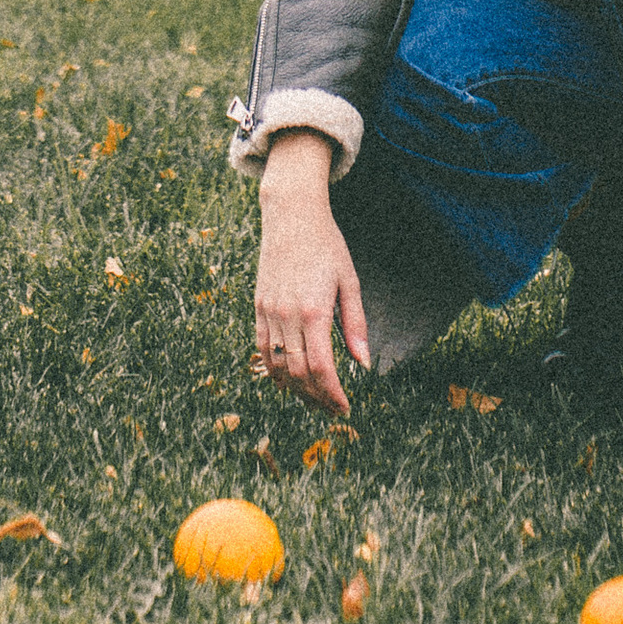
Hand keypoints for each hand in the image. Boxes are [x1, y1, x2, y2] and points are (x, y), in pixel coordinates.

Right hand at [254, 130, 367, 416]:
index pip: (322, 368)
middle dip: (317, 397)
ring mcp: (269, 312)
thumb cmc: (327, 246)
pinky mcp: (258, 307)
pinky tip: (289, 379)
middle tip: (333, 408)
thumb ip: (355, 324)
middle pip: (299, 373)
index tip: (345, 406)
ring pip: (278, 366)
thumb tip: (363, 362)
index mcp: (314, 311)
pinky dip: (275, 370)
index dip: (333, 394)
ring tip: (314, 398)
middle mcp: (287, 315)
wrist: (291, 216)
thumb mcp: (350, 281)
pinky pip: (264, 349)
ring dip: (296, 389)